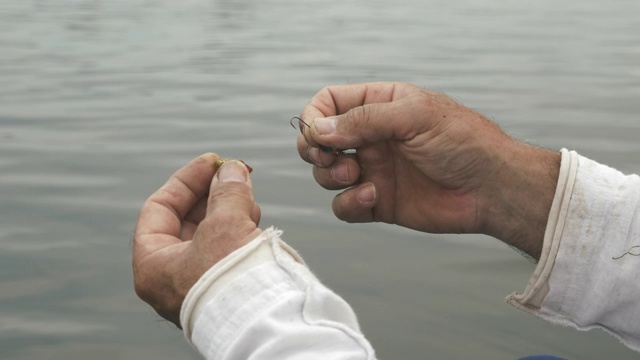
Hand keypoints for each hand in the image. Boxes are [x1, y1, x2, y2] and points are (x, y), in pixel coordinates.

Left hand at [132, 154, 261, 326]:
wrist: (264, 322)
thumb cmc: (232, 279)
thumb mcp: (225, 224)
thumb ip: (226, 191)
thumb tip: (232, 170)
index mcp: (153, 266)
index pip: (159, 209)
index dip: (186, 180)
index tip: (212, 161)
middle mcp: (171, 278)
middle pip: (186, 221)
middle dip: (211, 193)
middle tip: (233, 174)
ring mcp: (198, 285)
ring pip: (209, 234)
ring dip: (228, 208)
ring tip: (247, 195)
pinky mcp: (224, 288)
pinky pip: (226, 249)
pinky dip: (238, 228)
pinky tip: (253, 215)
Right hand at [297, 82, 559, 258]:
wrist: (491, 188)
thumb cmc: (463, 142)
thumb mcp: (413, 116)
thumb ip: (363, 119)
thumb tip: (318, 129)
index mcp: (379, 105)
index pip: (329, 103)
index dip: (314, 117)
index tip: (318, 135)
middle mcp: (372, 137)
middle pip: (319, 140)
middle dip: (314, 150)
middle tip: (330, 157)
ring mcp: (374, 170)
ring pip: (326, 174)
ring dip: (331, 176)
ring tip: (355, 174)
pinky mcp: (378, 202)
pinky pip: (344, 206)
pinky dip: (348, 203)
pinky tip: (373, 196)